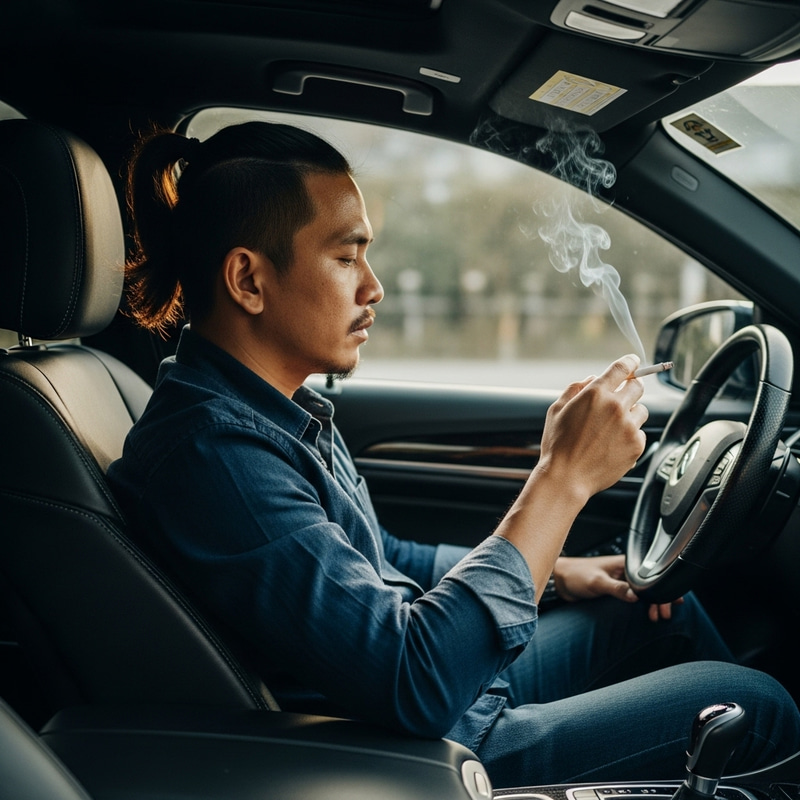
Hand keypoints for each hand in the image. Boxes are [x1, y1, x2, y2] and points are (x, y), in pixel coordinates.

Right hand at [536, 355, 647, 503]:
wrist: (566, 477)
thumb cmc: (557, 445)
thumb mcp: (556, 410)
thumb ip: (575, 388)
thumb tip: (592, 379)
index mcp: (595, 394)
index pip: (622, 368)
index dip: (630, 362)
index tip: (634, 362)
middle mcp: (615, 407)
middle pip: (638, 386)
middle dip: (631, 387)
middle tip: (622, 396)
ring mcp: (628, 426)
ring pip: (641, 410)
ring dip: (631, 413)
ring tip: (612, 427)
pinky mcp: (636, 444)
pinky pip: (640, 432)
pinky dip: (630, 435)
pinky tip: (612, 444)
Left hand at [552, 555, 683, 620]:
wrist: (560, 579)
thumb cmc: (576, 574)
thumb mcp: (597, 582)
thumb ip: (616, 588)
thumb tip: (635, 596)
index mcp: (624, 564)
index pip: (650, 577)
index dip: (662, 590)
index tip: (672, 602)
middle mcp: (625, 572)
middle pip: (650, 586)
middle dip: (661, 600)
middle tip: (665, 615)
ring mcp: (620, 581)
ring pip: (644, 593)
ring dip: (653, 604)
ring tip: (658, 617)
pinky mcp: (614, 590)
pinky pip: (634, 598)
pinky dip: (643, 606)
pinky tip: (647, 613)